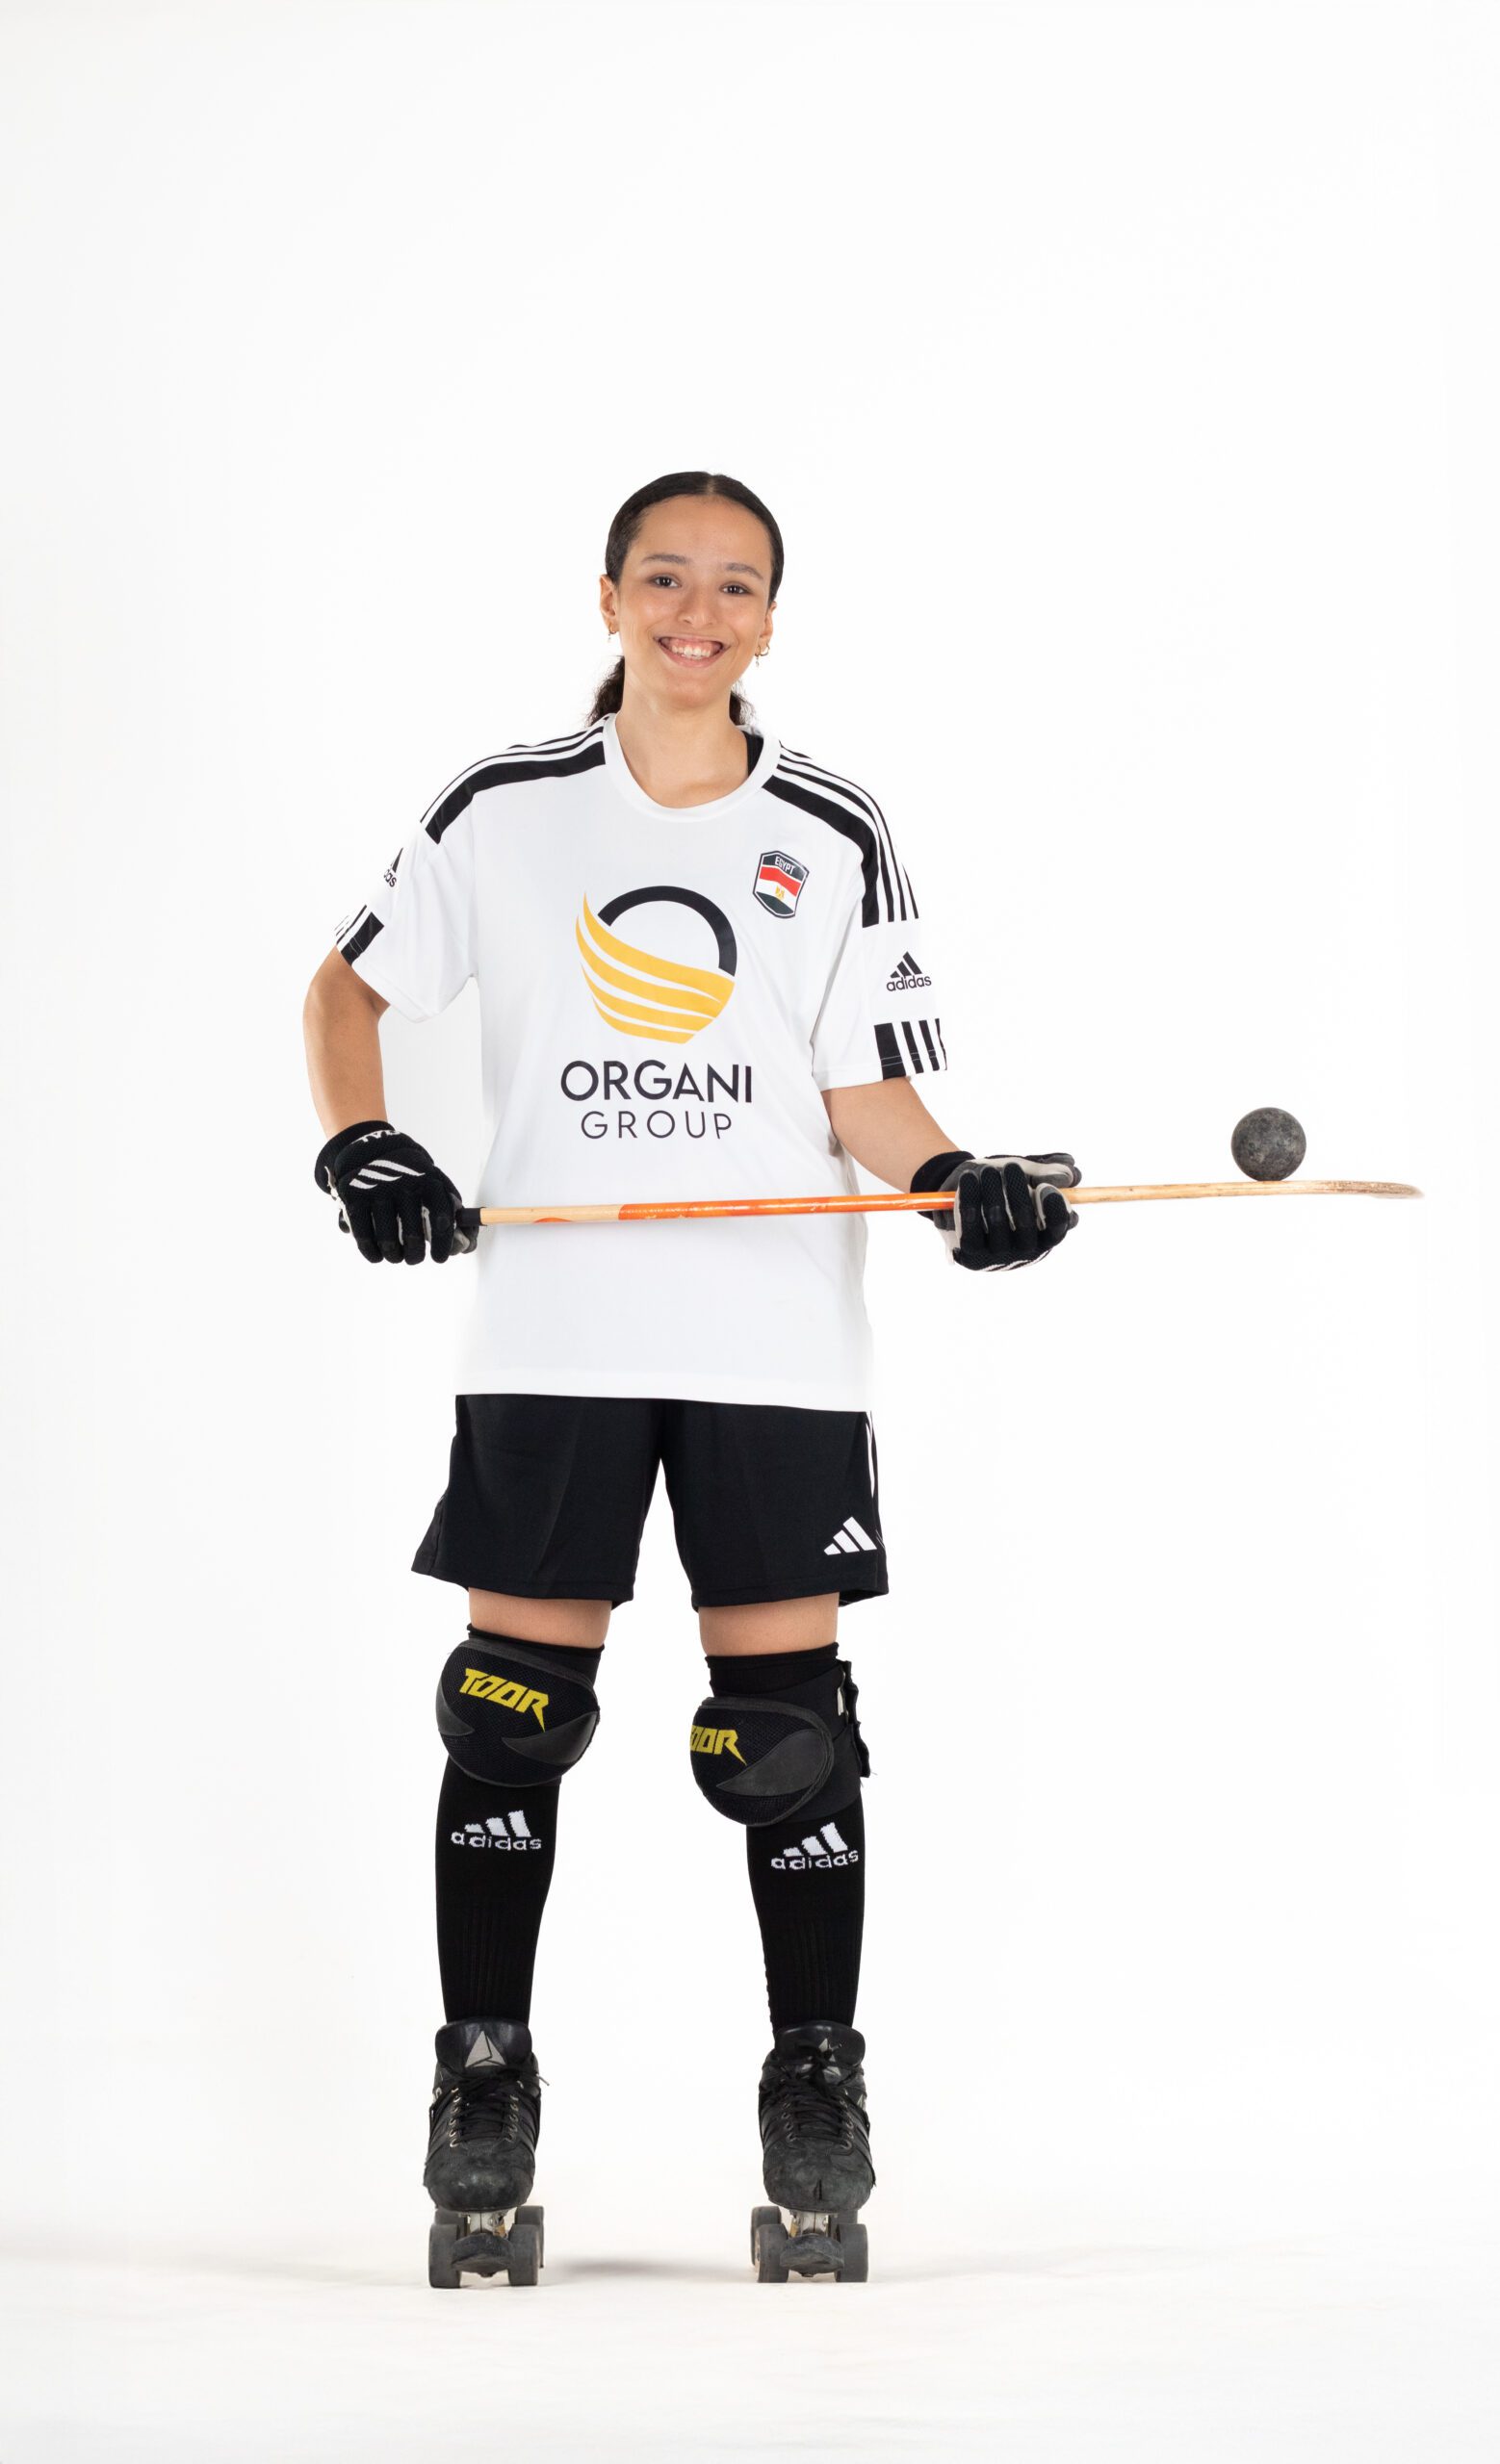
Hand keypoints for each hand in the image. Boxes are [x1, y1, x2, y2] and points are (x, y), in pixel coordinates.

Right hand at [314, 1119, 475, 1263]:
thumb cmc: (412, 1178)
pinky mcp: (354, 1198)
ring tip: (397, 1256)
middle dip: (415, 1255)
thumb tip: (465, 1247)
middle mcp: (404, 1185)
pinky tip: (378, 1255)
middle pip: (413, 1236)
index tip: (440, 1258)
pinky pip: (363, 1236)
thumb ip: (455, 1214)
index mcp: (429, 1182)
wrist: (372, 1150)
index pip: (442, 1220)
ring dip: (394, 1256)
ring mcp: (377, 1191)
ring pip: (387, 1240)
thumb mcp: (436, 1184)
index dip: (443, 1244)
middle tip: (414, 1258)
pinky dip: (372, 1252)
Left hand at [910, 1148, 1080, 1272]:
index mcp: (1045, 1235)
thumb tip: (1070, 1175)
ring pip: (997, 1219)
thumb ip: (1046, 1171)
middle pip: (1026, 1222)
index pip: (1057, 1227)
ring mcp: (998, 1255)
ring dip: (993, 1187)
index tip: (1044, 1186)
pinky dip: (970, 1197)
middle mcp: (1025, 1250)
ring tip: (988, 1170)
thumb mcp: (1024, 1173)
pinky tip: (969, 1179)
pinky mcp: (971, 1254)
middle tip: (1011, 1167)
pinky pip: (970, 1223)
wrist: (957, 1195)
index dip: (1053, 1207)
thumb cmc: (999, 1184)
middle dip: (1018, 1189)